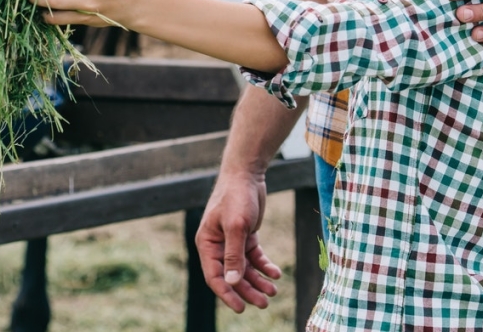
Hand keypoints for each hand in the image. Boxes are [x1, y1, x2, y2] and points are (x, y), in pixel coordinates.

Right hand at [195, 169, 281, 311]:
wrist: (247, 173)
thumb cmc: (236, 196)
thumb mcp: (236, 226)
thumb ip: (234, 254)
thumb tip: (232, 282)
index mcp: (207, 243)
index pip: (214, 276)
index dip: (227, 294)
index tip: (241, 309)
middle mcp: (217, 245)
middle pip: (232, 276)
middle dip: (248, 290)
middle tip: (265, 303)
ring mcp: (232, 241)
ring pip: (245, 269)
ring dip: (258, 281)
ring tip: (273, 291)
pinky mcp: (246, 236)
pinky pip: (255, 257)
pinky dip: (264, 266)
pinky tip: (275, 273)